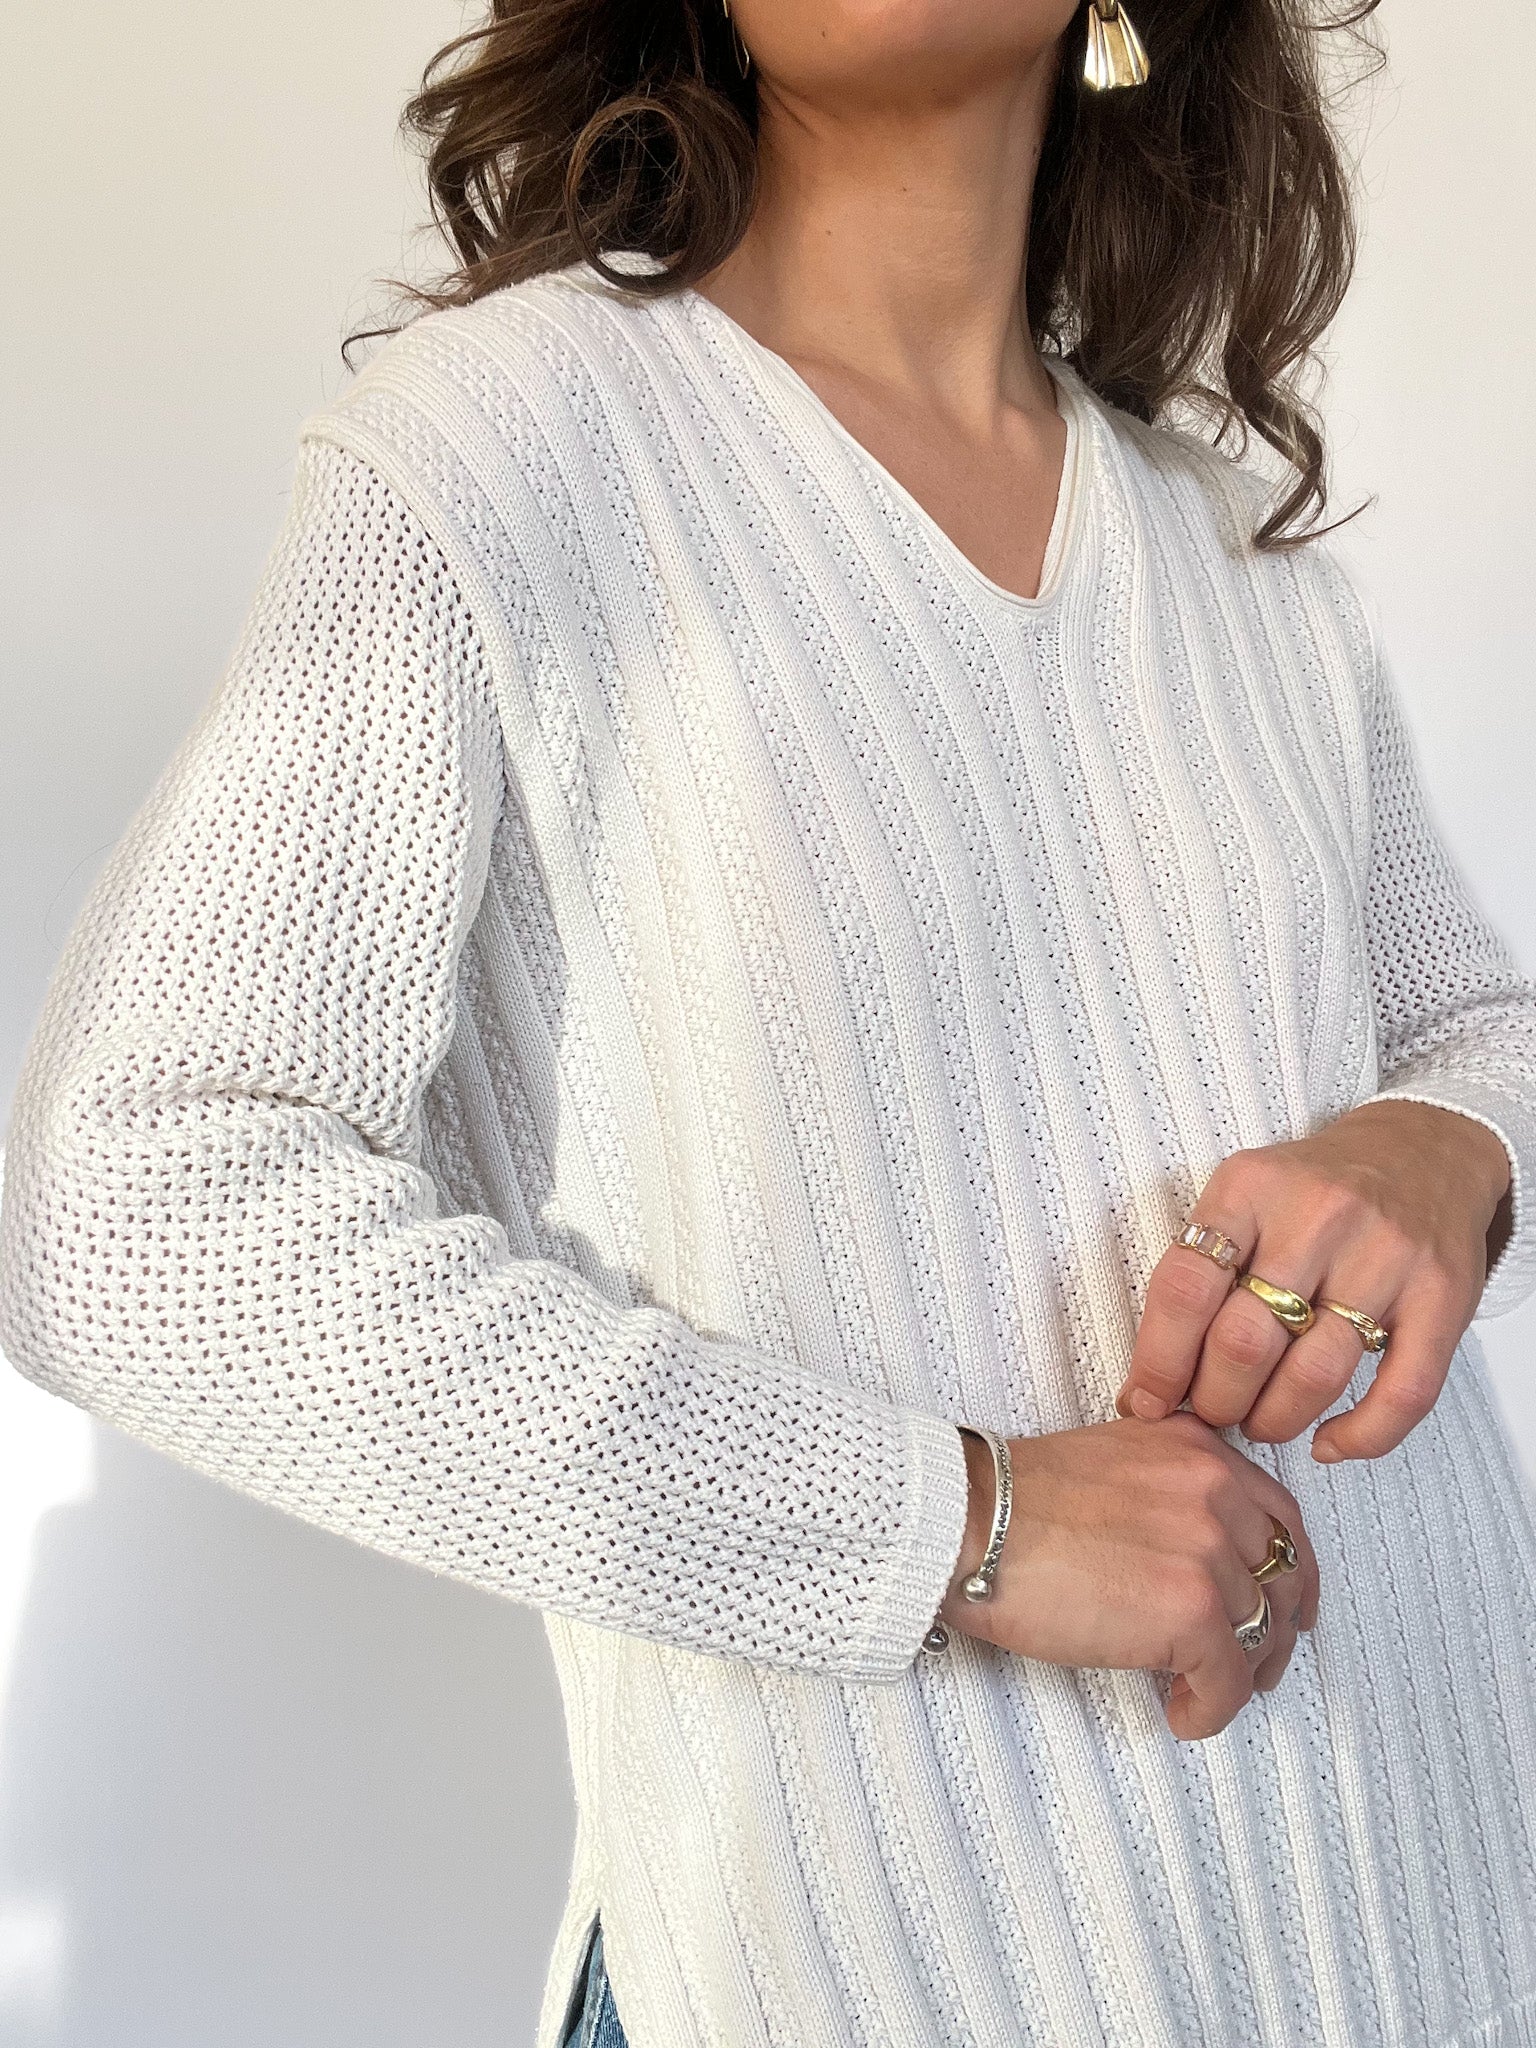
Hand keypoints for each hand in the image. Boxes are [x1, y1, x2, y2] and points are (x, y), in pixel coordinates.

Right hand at [939, 1413, 1319, 1739]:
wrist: (968, 1523)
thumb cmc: (1013, 1502)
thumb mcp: (1113, 1460)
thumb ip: (1167, 1488)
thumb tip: (1192, 1554)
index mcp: (1196, 1450)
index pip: (1281, 1516)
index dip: (1291, 1571)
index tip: (1288, 1606)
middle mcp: (1215, 1491)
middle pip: (1283, 1576)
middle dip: (1278, 1629)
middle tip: (1259, 1664)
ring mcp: (1208, 1551)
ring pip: (1260, 1633)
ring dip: (1237, 1675)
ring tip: (1203, 1694)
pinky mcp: (1191, 1611)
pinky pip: (1228, 1681)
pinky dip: (1209, 1710)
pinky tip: (1180, 1715)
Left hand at [1114, 1100, 1511, 1462]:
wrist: (1420, 1149)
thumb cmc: (1313, 1189)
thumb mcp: (1244, 1195)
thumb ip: (1202, 1269)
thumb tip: (1150, 1380)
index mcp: (1251, 1187)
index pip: (1185, 1288)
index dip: (1157, 1361)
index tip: (1145, 1400)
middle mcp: (1319, 1216)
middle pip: (1245, 1341)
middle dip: (1216, 1399)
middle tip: (1212, 1412)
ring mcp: (1385, 1256)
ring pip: (1316, 1373)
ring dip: (1275, 1419)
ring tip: (1260, 1423)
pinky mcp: (1442, 1296)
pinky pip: (1403, 1392)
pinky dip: (1360, 1436)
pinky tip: (1327, 1443)